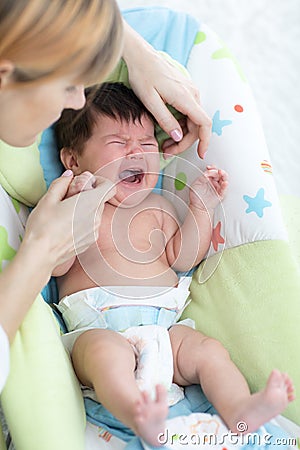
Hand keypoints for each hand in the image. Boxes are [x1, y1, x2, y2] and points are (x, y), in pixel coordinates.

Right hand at [24, 171, 115, 266]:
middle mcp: (96, 218)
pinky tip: (66, 224)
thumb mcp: (48, 199)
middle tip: (70, 195)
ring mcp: (94, 231)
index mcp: (90, 204)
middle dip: (88, 194)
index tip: (86, 182)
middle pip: (101, 199)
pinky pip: (91, 225)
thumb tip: (69, 176)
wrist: (40, 254)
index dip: (100, 181)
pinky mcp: (89, 241)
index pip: (109, 187)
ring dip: (86, 208)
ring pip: (96, 213)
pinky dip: (83, 221)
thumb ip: (61, 183)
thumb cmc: (43, 226)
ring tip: (66, 211)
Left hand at [122, 21, 211, 158]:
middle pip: (197, 126)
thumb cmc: (142, 76)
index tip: (200, 155)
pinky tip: (168, 131)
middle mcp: (192, 94)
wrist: (139, 56)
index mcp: (186, 97)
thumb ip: (165, 120)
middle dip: (184, 142)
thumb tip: (179, 137)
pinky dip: (180, 125)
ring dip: (182, 135)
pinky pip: (188, 113)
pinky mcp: (184, 91)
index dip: (205, 141)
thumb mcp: (150, 101)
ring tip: (165, 145)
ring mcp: (189, 91)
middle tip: (167, 152)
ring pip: (193, 120)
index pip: (204, 123)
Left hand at [189, 165, 227, 210]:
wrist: (198, 206)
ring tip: (221, 173)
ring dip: (223, 175)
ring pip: (223, 179)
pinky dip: (225, 185)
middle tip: (216, 170)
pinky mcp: (220, 193)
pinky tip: (224, 182)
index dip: (212, 168)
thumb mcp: (196, 184)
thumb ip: (202, 178)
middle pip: (219, 174)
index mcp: (208, 178)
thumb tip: (207, 173)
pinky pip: (224, 188)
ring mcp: (218, 187)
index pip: (212, 171)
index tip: (208, 167)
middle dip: (218, 170)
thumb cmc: (196, 195)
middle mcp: (214, 182)